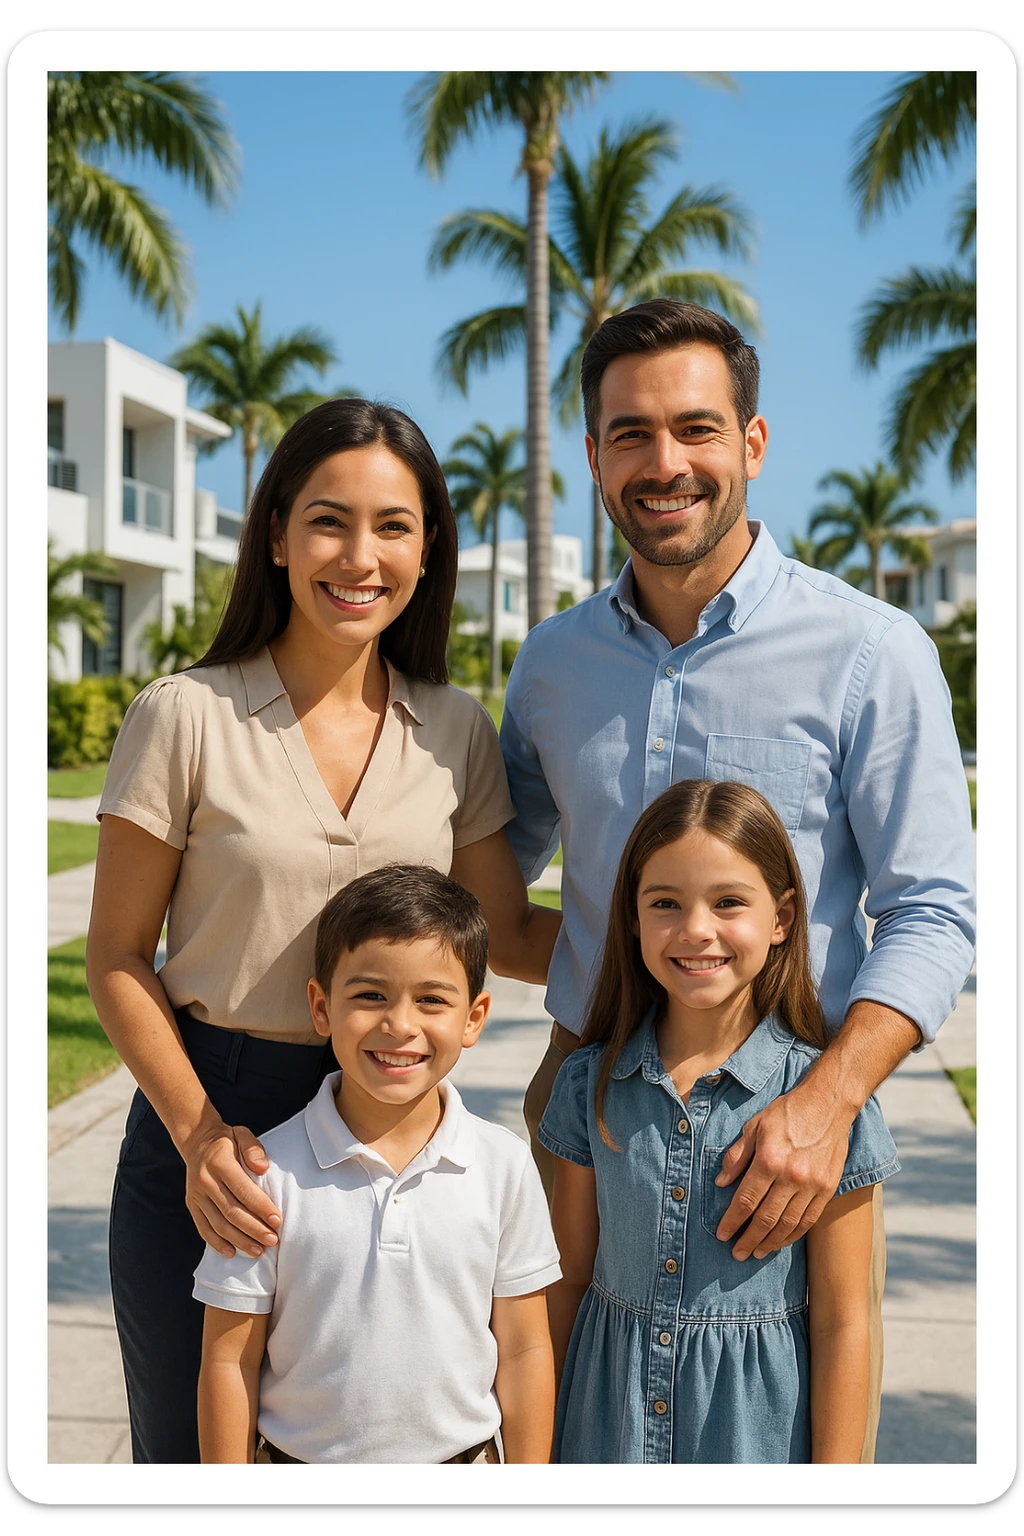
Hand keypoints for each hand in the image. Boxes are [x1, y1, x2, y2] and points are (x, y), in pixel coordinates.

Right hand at [183, 1121, 281, 1259]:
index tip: (277, 1221)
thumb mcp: (242, 1134)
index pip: (243, 1190)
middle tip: (272, 1240)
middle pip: (231, 1212)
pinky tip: (232, 1253)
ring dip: (239, 1240)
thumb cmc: (227, 1140)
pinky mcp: (192, 1205)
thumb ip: (253, 1149)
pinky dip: (217, 1243)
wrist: (196, 1141)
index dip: (261, 1207)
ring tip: (258, 1250)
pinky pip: (203, 1228)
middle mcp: (205, 1182)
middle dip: (254, 1229)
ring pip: (218, 1224)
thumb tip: (263, 1168)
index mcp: (219, 1163)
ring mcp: (196, 1195)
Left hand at [714, 1082, 851, 1260]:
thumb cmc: (787, 1112)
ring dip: (771, 1242)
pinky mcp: (828, 1188)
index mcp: (768, 1160)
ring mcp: (812, 1184)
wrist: (828, 1103)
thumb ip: (736, 1156)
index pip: (745, 1200)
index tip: (722, 1236)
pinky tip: (781, 1241)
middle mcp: (791, 1176)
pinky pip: (809, 1219)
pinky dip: (794, 1234)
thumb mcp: (754, 1126)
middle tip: (737, 1254)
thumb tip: (720, 1183)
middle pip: (766, 1218)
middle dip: (749, 1239)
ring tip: (757, 1252)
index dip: (732, 1222)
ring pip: (788, 1224)